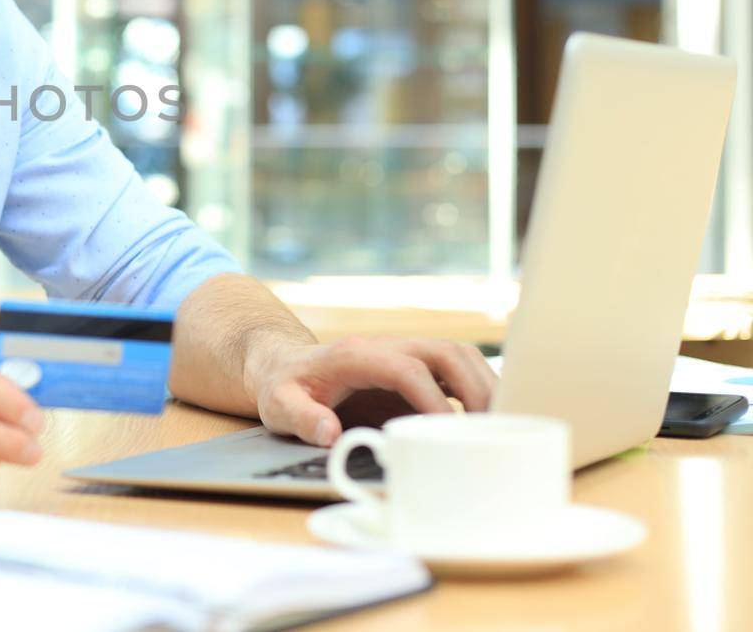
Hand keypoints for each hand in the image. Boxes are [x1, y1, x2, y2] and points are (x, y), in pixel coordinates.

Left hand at [249, 336, 496, 447]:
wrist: (284, 366)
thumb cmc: (283, 387)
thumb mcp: (277, 404)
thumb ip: (300, 417)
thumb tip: (328, 431)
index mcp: (353, 355)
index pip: (405, 368)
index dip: (431, 398)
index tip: (447, 432)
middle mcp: (385, 348)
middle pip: (444, 353)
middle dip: (474, 387)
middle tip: (493, 427)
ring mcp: (402, 354)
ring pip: (458, 356)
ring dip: (484, 385)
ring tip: (502, 424)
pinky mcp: (413, 368)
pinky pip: (455, 370)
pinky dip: (478, 389)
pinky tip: (489, 419)